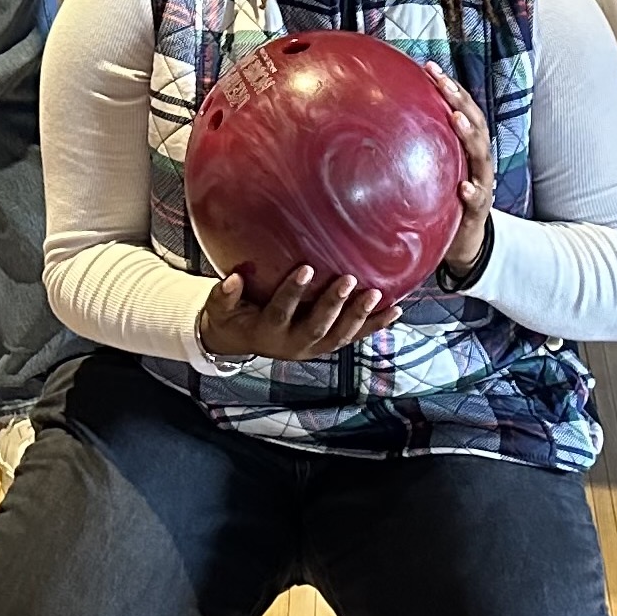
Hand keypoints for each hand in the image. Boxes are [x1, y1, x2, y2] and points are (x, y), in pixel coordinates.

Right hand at [196, 264, 392, 363]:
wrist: (242, 342)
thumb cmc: (232, 316)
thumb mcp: (220, 308)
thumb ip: (224, 295)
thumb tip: (232, 278)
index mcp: (267, 332)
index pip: (280, 312)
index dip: (292, 293)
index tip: (305, 268)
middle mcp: (294, 344)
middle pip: (317, 327)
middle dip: (334, 305)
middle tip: (349, 279)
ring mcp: (314, 347)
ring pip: (340, 336)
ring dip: (360, 316)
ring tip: (377, 295)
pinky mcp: (328, 344)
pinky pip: (354, 336)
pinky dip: (376, 325)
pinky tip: (396, 311)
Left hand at [423, 64, 497, 282]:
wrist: (463, 240)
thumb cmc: (442, 198)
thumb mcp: (430, 170)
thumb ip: (414, 149)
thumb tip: (372, 126)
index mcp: (465, 147)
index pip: (461, 109)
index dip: (449, 87)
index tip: (430, 68)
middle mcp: (476, 160)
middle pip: (474, 123)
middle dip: (459, 100)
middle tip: (443, 82)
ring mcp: (481, 182)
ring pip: (480, 154)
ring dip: (469, 135)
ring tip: (456, 120)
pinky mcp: (478, 210)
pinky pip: (477, 199)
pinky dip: (472, 191)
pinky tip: (463, 187)